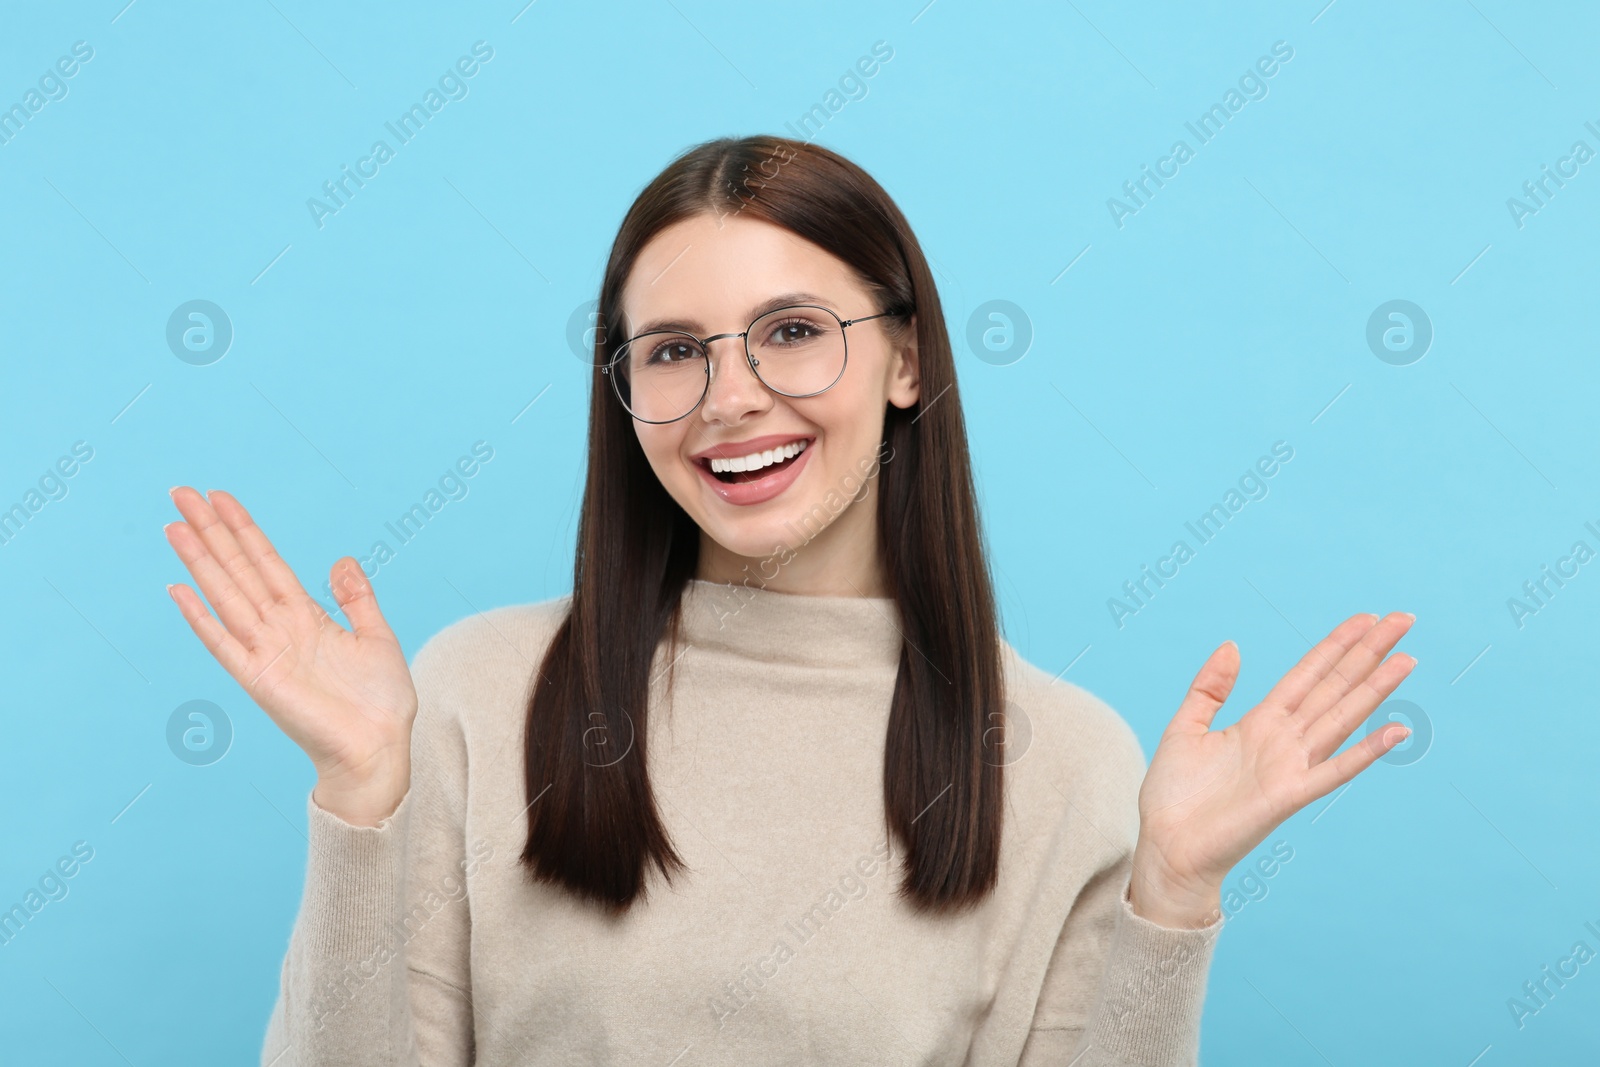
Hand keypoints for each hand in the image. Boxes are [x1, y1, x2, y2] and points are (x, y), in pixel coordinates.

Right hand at [163, 487, 416, 825]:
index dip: (244, 529)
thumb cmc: (380, 701)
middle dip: (211, 531)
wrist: (379, 747)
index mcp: (306, 616)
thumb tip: (342, 560)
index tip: (219, 497)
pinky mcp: (259, 680)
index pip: (267, 562)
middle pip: (238, 569)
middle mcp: (279, 629)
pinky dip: (201, 618)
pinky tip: (179, 590)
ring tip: (175, 526)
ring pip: (226, 595)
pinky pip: (224, 644)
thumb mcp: (377, 636)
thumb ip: (357, 598)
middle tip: (181, 492)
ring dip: (200, 561)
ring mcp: (265, 652)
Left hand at [1128, 612, 1416, 926]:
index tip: (1367, 617)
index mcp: (1260, 722)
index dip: (1336, 645)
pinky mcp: (1288, 796)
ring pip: (1341, 718)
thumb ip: (1209, 688)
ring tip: (1406, 659)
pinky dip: (1366, 752)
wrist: (1165, 848)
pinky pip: (1334, 771)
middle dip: (1367, 653)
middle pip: (1334, 687)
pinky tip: (1396, 730)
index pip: (1308, 674)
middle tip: (1403, 620)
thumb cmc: (1174, 797)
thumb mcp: (1185, 728)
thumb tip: (1232, 645)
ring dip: (1375, 690)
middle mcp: (1283, 740)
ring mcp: (1290, 767)